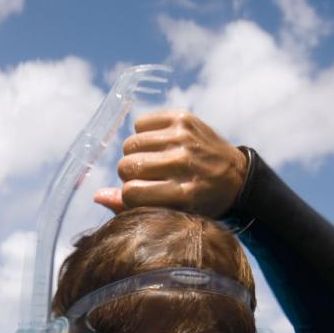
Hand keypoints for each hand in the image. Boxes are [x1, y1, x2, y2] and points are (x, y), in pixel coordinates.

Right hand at [93, 110, 247, 217]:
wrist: (236, 176)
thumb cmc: (199, 201)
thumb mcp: (172, 214)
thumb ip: (132, 207)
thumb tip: (97, 195)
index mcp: (182, 193)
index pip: (131, 192)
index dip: (129, 195)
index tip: (141, 195)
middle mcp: (183, 163)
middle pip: (127, 166)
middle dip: (130, 174)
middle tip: (148, 177)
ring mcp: (183, 137)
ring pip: (131, 144)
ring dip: (136, 154)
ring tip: (153, 161)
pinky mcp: (182, 118)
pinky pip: (140, 123)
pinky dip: (144, 134)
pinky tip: (159, 144)